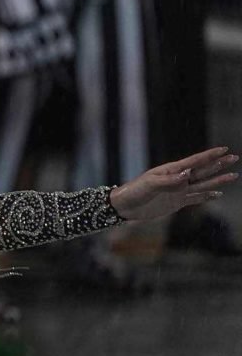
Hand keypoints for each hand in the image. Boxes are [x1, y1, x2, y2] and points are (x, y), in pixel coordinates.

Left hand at [109, 147, 237, 220]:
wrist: (125, 206)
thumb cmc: (135, 190)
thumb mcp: (151, 183)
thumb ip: (170, 180)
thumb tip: (188, 174)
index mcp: (171, 170)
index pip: (195, 161)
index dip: (209, 155)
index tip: (224, 149)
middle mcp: (178, 179)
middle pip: (203, 170)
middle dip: (219, 164)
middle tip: (235, 158)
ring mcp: (179, 191)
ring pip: (203, 184)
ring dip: (218, 180)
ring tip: (234, 175)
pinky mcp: (177, 202)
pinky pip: (196, 198)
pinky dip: (208, 196)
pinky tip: (218, 193)